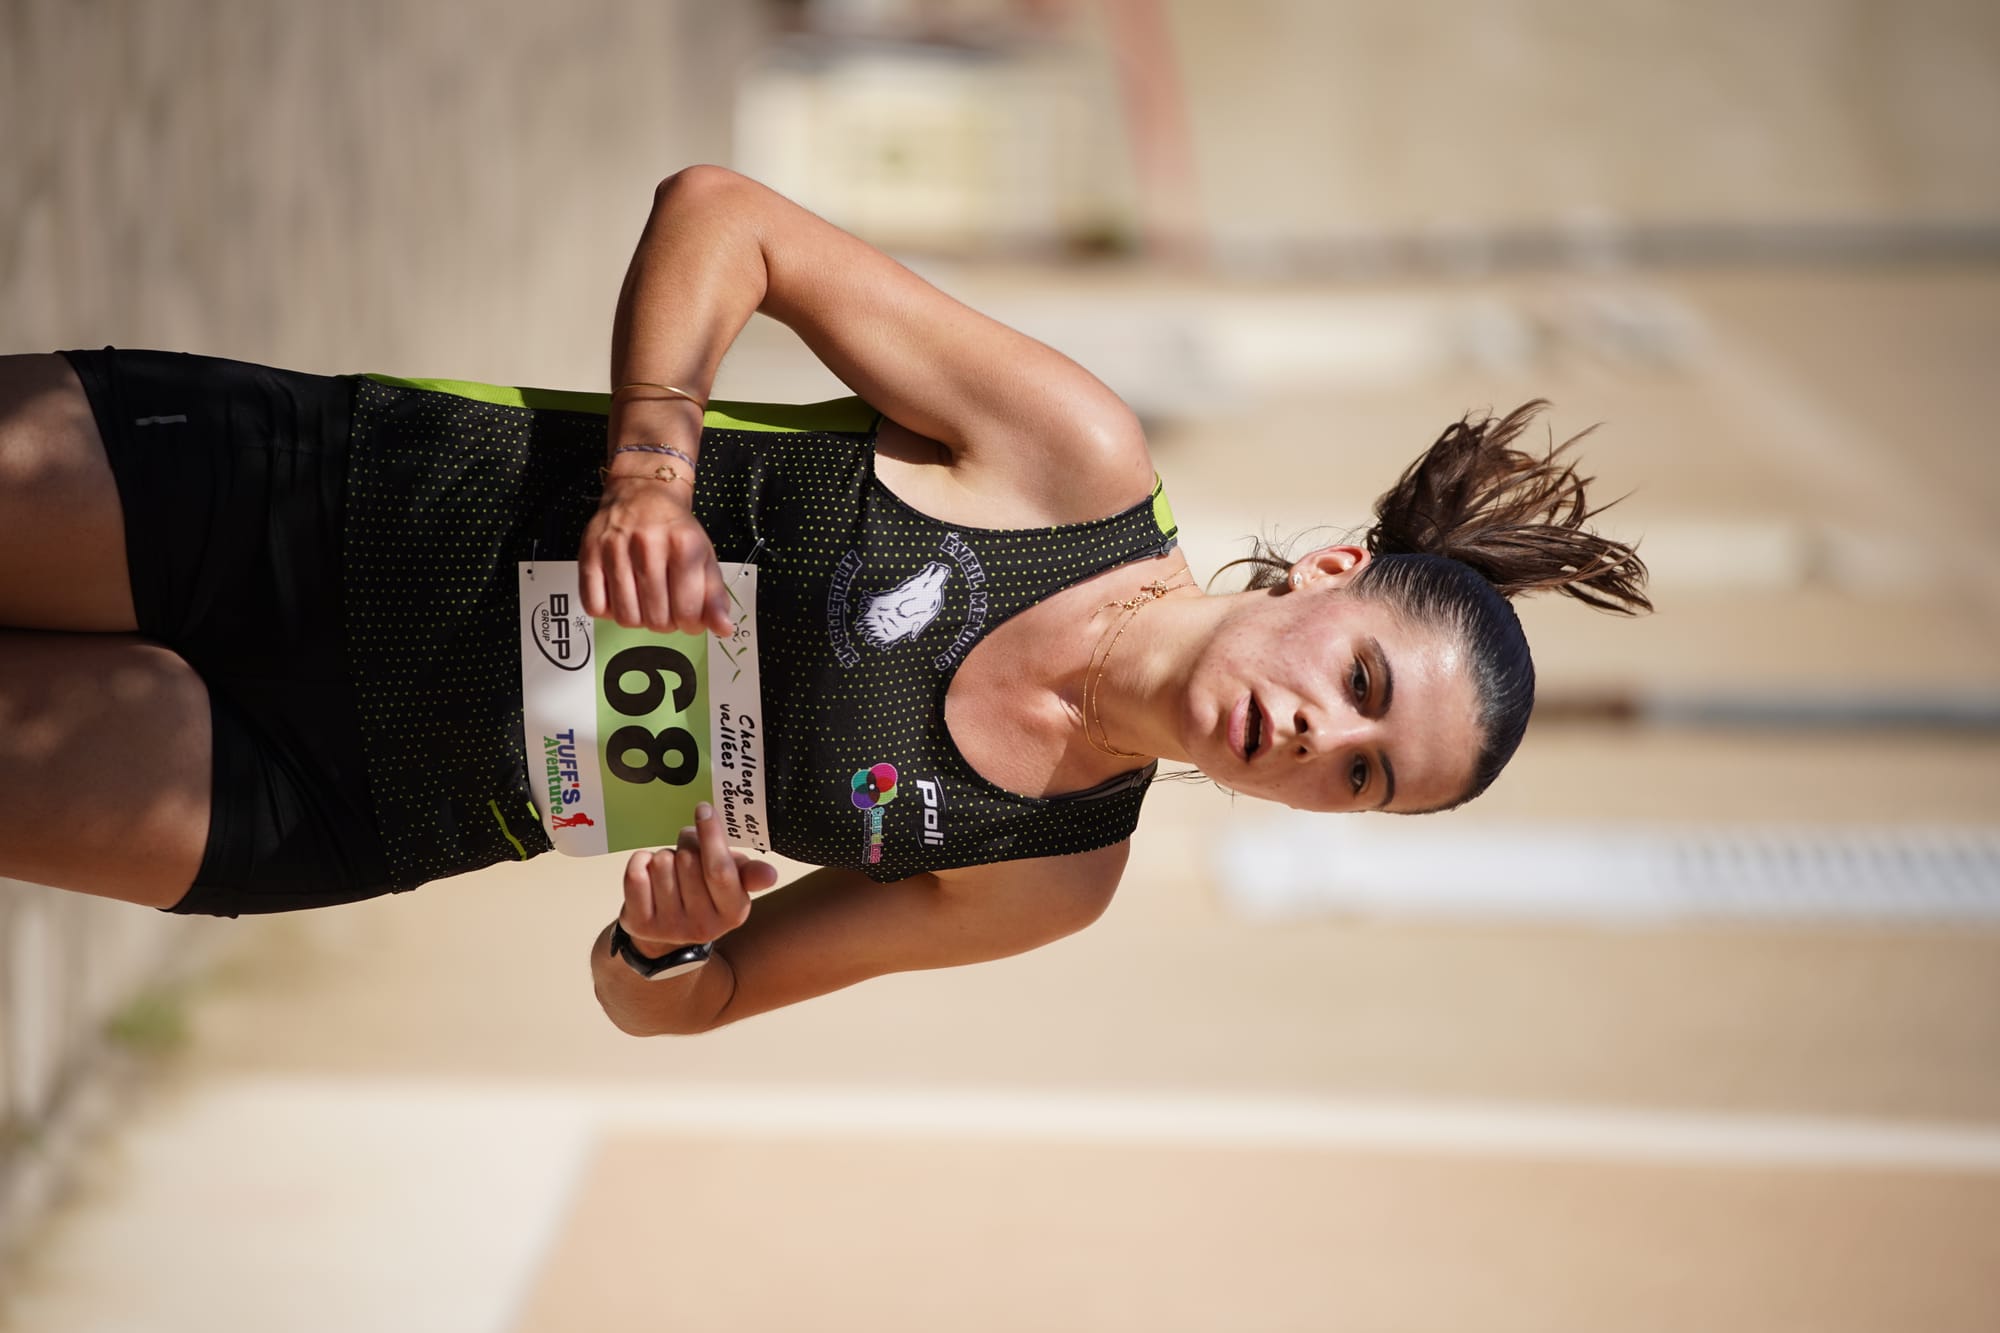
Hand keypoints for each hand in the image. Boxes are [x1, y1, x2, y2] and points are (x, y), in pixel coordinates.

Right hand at [579, 475, 733, 636]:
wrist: (642, 492)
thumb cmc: (674, 528)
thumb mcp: (704, 555)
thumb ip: (715, 595)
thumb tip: (723, 628)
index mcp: (683, 544)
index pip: (688, 610)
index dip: (691, 625)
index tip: (690, 619)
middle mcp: (648, 543)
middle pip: (656, 619)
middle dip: (665, 623)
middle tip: (667, 609)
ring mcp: (615, 548)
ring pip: (626, 617)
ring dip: (638, 620)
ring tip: (644, 603)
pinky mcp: (589, 553)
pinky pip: (594, 605)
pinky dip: (608, 611)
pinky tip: (621, 597)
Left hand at [619, 802, 778, 952]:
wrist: (667, 934)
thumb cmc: (704, 894)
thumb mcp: (732, 884)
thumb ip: (748, 872)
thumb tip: (770, 874)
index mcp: (734, 912)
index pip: (720, 869)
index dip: (711, 835)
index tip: (703, 809)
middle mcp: (704, 926)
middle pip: (688, 860)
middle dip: (686, 845)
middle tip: (688, 853)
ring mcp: (670, 927)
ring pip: (662, 863)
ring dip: (664, 857)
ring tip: (670, 871)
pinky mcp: (641, 924)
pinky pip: (636, 875)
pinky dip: (640, 862)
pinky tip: (649, 873)